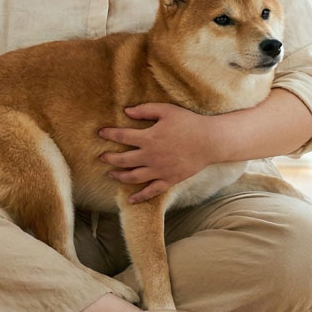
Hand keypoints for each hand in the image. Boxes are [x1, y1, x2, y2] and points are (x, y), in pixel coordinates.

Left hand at [97, 102, 221, 203]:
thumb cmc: (189, 123)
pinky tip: (130, 200)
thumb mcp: (166, 111)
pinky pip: (151, 192)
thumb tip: (126, 111)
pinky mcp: (169, 180)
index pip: (122, 137)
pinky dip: (140, 197)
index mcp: (148, 138)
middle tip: (101, 157)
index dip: (109, 134)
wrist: (210, 141)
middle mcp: (150, 157)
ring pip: (133, 178)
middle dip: (109, 158)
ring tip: (111, 174)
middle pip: (123, 160)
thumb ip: (145, 110)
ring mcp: (159, 171)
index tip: (100, 133)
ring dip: (119, 176)